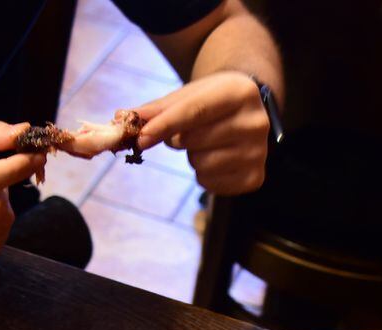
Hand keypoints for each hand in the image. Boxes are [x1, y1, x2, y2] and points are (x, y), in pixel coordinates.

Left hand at [135, 72, 268, 194]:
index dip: (165, 126)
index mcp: (240, 93)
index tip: (141, 138)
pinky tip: (215, 159)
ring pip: (201, 165)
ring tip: (206, 145)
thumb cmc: (210, 101)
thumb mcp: (187, 96)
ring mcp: (259, 153)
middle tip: (189, 132)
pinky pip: (210, 184)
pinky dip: (203, 175)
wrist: (246, 110)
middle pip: (194, 141)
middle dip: (180, 140)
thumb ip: (156, 110)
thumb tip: (122, 118)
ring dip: (192, 158)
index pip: (195, 112)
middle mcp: (256, 123)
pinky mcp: (255, 178)